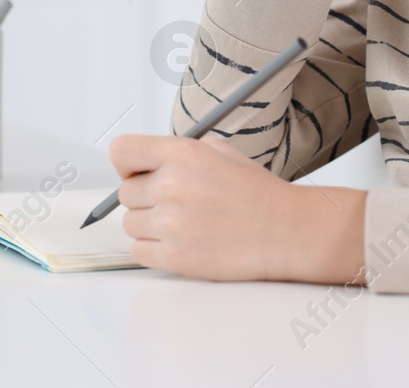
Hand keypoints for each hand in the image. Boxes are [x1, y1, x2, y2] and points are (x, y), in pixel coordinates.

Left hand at [107, 132, 364, 283]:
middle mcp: (171, 186)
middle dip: (144, 197)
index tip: (137, 172)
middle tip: (172, 203)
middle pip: (124, 193)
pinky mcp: (176, 257)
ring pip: (130, 223)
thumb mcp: (218, 151)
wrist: (288, 231)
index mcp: (181, 154)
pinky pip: (138, 251)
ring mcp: (172, 224)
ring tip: (182, 224)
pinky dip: (153, 249)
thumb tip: (143, 163)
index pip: (121, 151)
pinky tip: (179, 242)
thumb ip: (175, 153)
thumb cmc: (256, 193)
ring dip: (149, 225)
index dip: (126, 164)